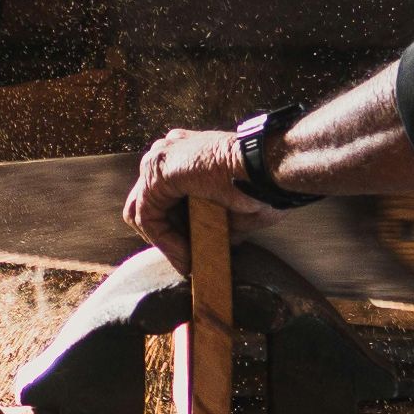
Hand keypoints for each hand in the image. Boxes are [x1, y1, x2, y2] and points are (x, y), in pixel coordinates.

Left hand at [123, 129, 287, 272]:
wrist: (267, 167)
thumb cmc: (262, 183)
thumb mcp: (237, 207)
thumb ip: (220, 221)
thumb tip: (219, 242)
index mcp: (187, 151)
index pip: (165, 193)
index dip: (174, 226)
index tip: (192, 253)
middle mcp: (170, 150)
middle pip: (150, 202)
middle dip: (166, 235)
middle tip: (188, 261)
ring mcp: (160, 160)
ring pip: (146, 211)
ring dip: (165, 243)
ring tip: (188, 263)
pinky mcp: (155, 175)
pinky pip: (148, 217)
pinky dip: (164, 242)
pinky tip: (186, 257)